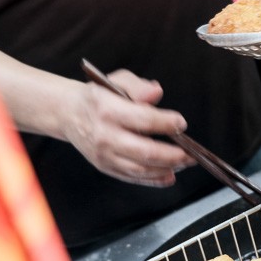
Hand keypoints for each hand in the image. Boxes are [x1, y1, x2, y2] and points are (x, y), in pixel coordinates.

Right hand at [60, 70, 193, 185]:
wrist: (69, 114)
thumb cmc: (99, 96)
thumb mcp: (117, 81)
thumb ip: (138, 86)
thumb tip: (156, 92)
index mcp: (108, 110)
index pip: (143, 120)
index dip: (166, 123)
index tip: (181, 124)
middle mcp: (105, 135)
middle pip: (144, 151)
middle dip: (172, 155)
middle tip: (191, 154)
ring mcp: (104, 155)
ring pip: (140, 169)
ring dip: (167, 168)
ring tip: (185, 163)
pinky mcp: (105, 167)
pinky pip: (132, 177)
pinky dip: (153, 180)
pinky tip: (170, 175)